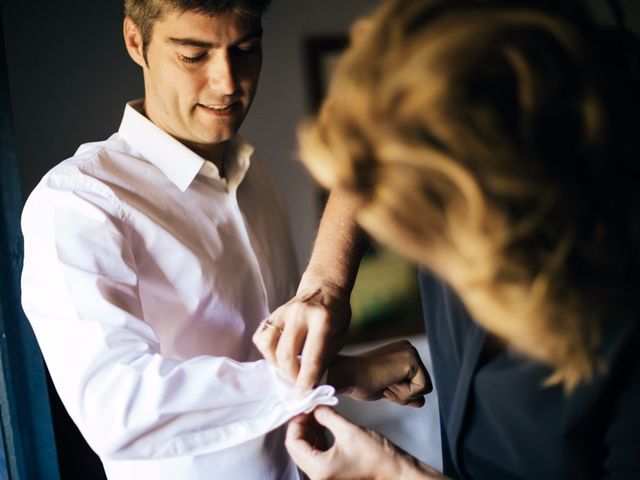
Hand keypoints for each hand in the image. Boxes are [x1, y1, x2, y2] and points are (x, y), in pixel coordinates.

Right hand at [253, 279, 350, 392]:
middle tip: (298, 383)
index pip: (312, 357)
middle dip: (291, 376)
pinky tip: (280, 354)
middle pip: (286, 354)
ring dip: (276, 364)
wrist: (324, 287)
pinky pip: (262, 336)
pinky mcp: (273, 313)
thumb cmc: (336, 315)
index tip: (304, 394)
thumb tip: (309, 384)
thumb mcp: (339, 337)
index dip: (306, 380)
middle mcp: (300, 314)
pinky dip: (267, 351)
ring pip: (268, 345)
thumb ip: (324, 359)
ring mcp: (284, 311)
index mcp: (323, 320)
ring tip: (289, 367)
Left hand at [286, 406, 446, 479]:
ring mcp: (324, 476)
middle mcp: (317, 476)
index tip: (305, 406)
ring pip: (305, 450)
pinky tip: (324, 425)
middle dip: (301, 425)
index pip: (293, 443)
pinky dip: (317, 439)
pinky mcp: (331, 473)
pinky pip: (316, 455)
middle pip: (297, 447)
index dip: (296, 421)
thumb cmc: (377, 456)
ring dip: (309, 431)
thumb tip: (314, 405)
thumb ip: (326, 416)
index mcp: (318, 468)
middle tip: (310, 408)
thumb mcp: (348, 430)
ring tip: (318, 413)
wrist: (395, 471)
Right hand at [328, 340, 431, 406]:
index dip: (400, 393)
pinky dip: (405, 394)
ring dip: (403, 395)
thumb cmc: (359, 383)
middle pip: (424, 386)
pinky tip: (388, 383)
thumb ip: (404, 393)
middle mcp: (409, 348)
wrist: (345, 376)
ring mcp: (411, 351)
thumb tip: (421, 402)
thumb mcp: (387, 389)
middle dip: (403, 394)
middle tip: (382, 384)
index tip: (381, 384)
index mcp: (402, 352)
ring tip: (385, 383)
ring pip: (425, 388)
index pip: (417, 384)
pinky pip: (422, 389)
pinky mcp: (412, 360)